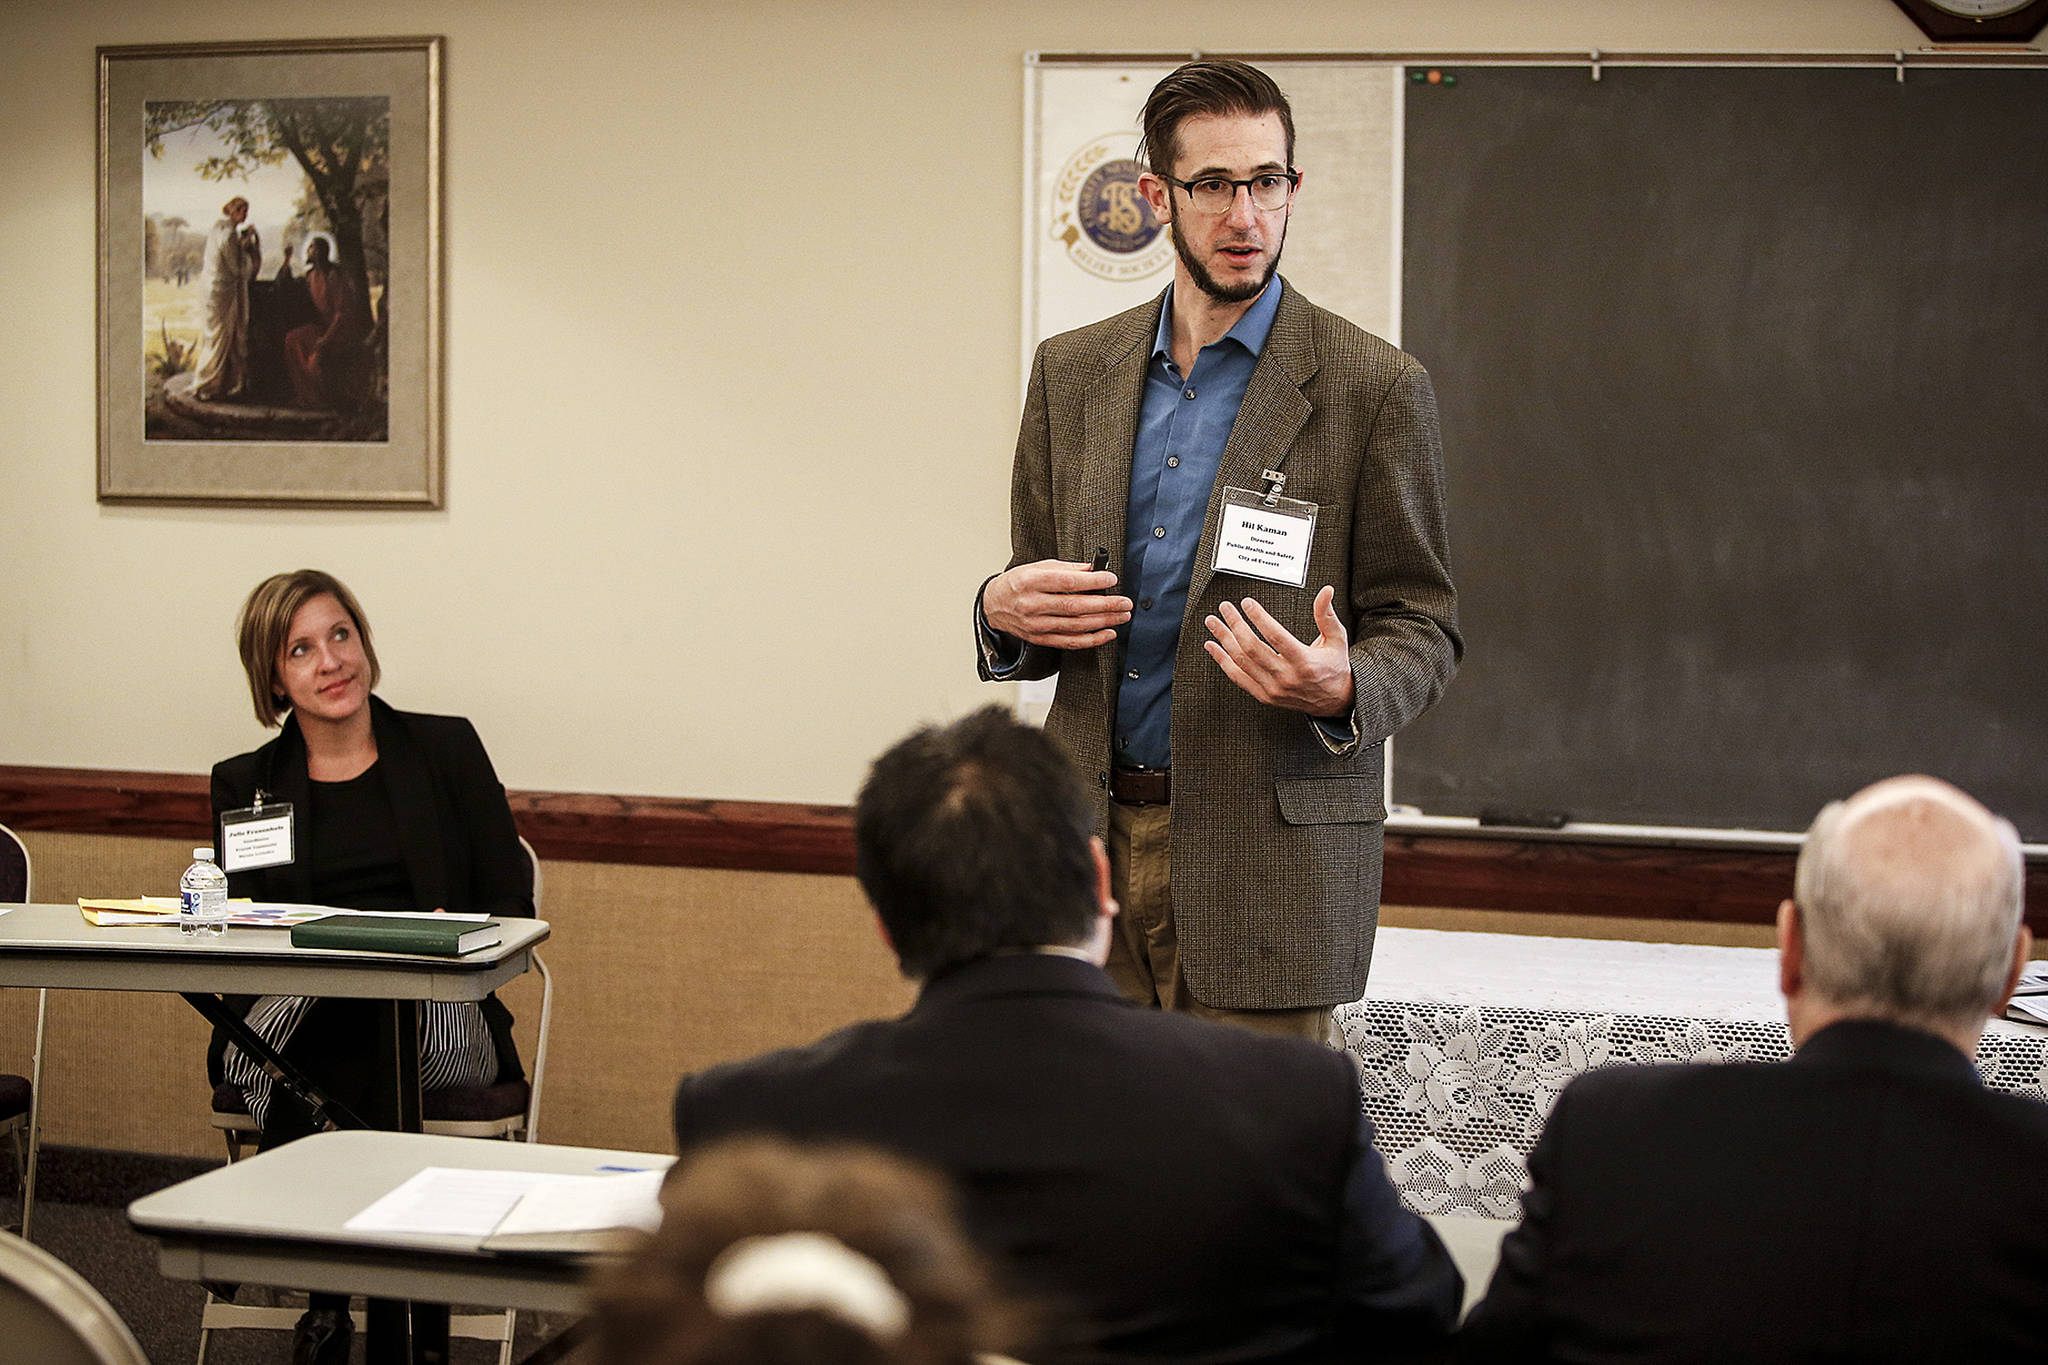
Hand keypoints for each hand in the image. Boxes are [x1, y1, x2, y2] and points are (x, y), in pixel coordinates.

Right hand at [982, 558, 1131, 649]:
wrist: (994, 605)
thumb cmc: (1018, 582)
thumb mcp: (1038, 567)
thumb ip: (1067, 568)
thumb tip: (1094, 569)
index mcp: (1031, 581)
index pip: (1067, 582)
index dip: (1092, 581)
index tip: (1111, 578)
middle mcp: (1032, 605)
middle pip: (1074, 606)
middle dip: (1104, 605)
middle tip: (1125, 602)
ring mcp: (1036, 625)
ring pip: (1075, 626)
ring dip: (1103, 622)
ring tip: (1122, 616)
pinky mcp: (1040, 639)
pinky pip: (1069, 642)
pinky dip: (1091, 639)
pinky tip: (1107, 633)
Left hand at [1203, 585, 1355, 716]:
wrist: (1334, 702)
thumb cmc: (1334, 666)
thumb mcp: (1336, 639)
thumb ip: (1327, 615)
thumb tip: (1326, 590)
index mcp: (1304, 662)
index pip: (1276, 636)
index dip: (1259, 618)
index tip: (1247, 603)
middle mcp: (1286, 677)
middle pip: (1253, 648)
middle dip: (1235, 625)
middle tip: (1225, 607)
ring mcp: (1273, 689)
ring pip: (1241, 662)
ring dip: (1224, 639)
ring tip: (1213, 621)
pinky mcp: (1264, 696)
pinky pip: (1238, 677)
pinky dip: (1222, 661)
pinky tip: (1212, 646)